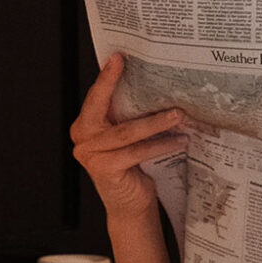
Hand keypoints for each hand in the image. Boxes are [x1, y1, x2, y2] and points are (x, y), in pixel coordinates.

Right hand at [71, 53, 186, 224]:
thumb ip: (127, 117)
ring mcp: (90, 155)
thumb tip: (153, 88)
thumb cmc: (132, 168)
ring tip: (178, 115)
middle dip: (118, 85)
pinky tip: (178, 141)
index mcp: (86, 126)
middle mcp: (83, 138)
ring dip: (156, 122)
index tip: (118, 57)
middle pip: (101, 106)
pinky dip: (160, 145)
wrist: (130, 205)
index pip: (95, 97)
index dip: (106, 76)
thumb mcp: (128, 138)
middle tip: (140, 71)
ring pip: (126, 131)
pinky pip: (136, 151)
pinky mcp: (104, 169)